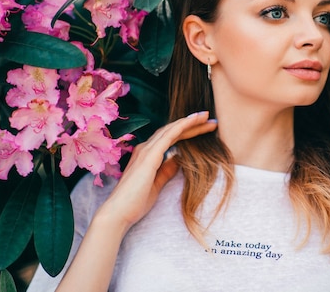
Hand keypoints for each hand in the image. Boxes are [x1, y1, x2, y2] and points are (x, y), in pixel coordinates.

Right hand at [96, 111, 217, 229]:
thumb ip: (167, 170)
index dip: (187, 132)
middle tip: (211, 120)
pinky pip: (169, 135)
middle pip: (173, 131)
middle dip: (192, 125)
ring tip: (207, 117)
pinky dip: (182, 125)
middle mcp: (145, 148)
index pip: (170, 138)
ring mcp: (146, 150)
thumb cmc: (135, 202)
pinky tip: (194, 120)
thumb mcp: (157, 184)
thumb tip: (179, 159)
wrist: (118, 213)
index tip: (204, 129)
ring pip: (172, 129)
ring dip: (191, 122)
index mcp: (147, 155)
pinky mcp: (149, 156)